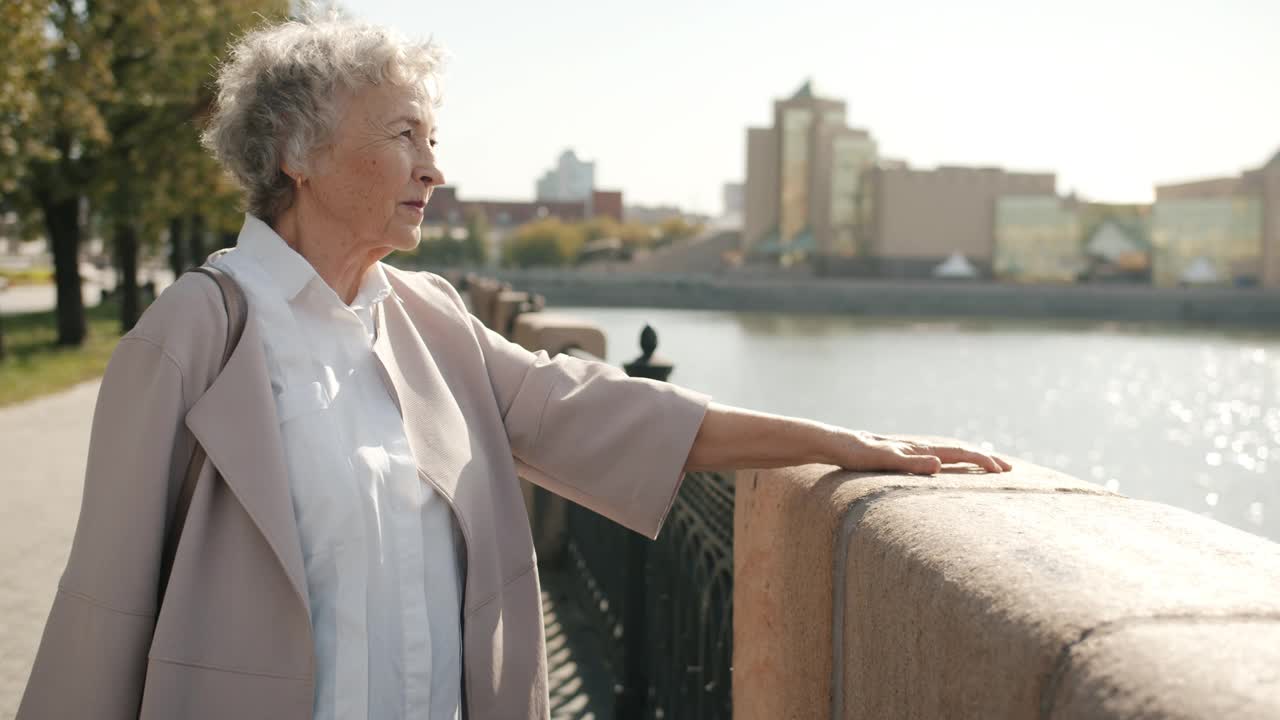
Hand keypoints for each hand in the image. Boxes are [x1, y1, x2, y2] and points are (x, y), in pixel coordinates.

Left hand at [838, 430, 1012, 475]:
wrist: (835, 443)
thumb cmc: (855, 453)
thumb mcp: (882, 459)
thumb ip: (910, 462)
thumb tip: (941, 465)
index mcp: (919, 448)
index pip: (959, 452)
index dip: (982, 461)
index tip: (1002, 471)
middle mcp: (919, 447)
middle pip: (959, 451)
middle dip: (984, 459)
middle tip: (1009, 470)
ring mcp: (911, 450)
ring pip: (949, 453)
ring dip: (971, 460)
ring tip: (988, 467)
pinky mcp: (902, 456)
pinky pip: (936, 458)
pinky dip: (952, 462)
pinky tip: (951, 468)